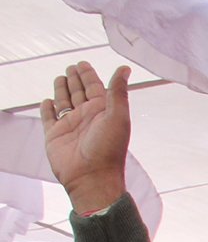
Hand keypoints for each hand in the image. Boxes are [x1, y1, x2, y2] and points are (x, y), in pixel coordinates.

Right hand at [41, 62, 131, 212]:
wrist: (91, 178)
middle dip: (75, 79)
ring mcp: (69, 125)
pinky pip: (49, 117)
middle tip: (71, 67)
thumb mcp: (117, 116)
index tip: (82, 63)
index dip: (88, 75)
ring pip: (63, 101)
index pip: (94, 87)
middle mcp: (86, 117)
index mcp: (102, 111)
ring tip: (60, 78)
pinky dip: (47, 108)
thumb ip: (118, 92)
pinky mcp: (54, 134)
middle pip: (78, 92)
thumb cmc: (108, 149)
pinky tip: (48, 101)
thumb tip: (125, 68)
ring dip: (62, 89)